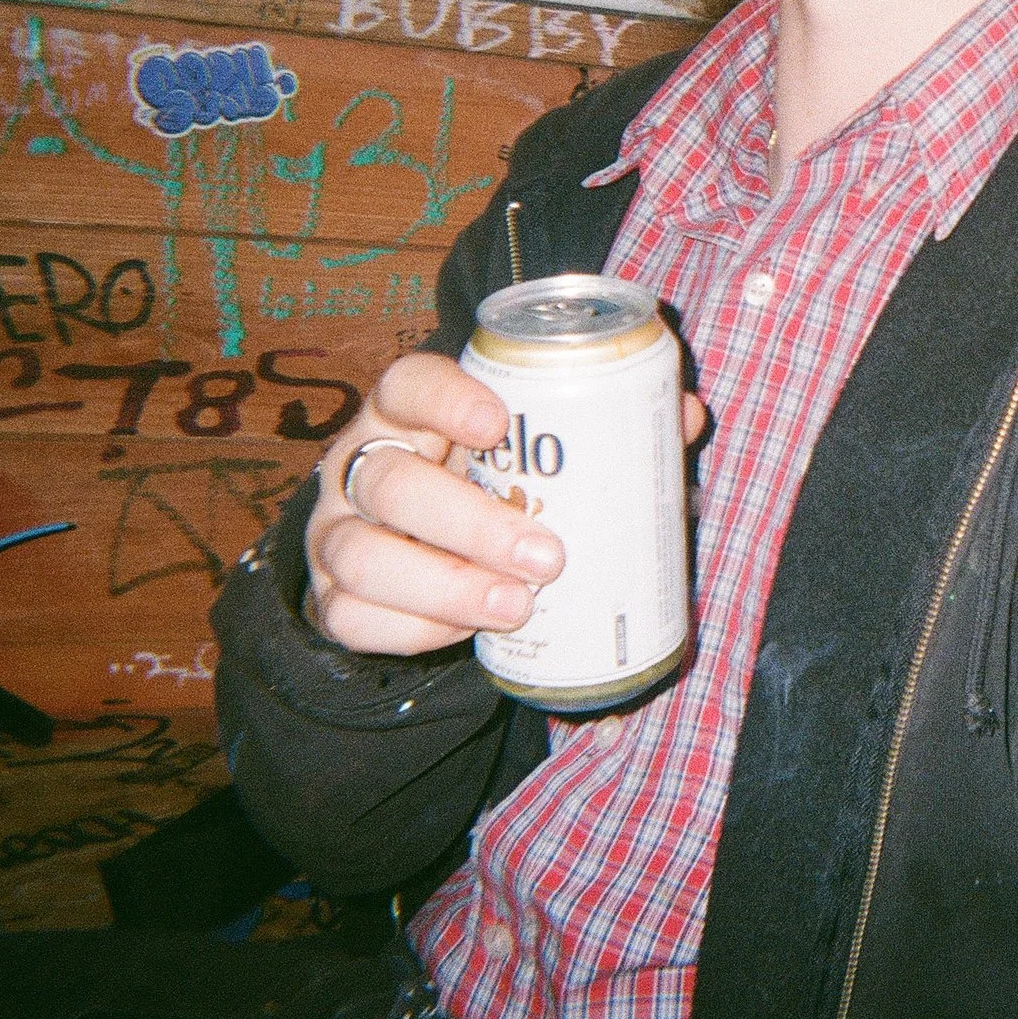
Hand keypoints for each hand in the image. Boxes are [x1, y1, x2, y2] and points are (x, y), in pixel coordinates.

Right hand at [306, 352, 707, 655]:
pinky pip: (351, 617)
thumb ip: (601, 430)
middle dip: (469, 522)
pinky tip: (465, 634)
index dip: (445, 399)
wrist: (417, 550)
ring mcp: (336, 533)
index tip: (498, 423)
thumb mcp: (530, 452)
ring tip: (519, 606)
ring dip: (445, 587)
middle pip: (390, 482)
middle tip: (547, 555)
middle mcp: (362, 465)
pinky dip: (412, 630)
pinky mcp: (331, 596)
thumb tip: (686, 414)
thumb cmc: (490, 482)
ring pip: (362, 555)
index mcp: (408, 413)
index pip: (406, 384)